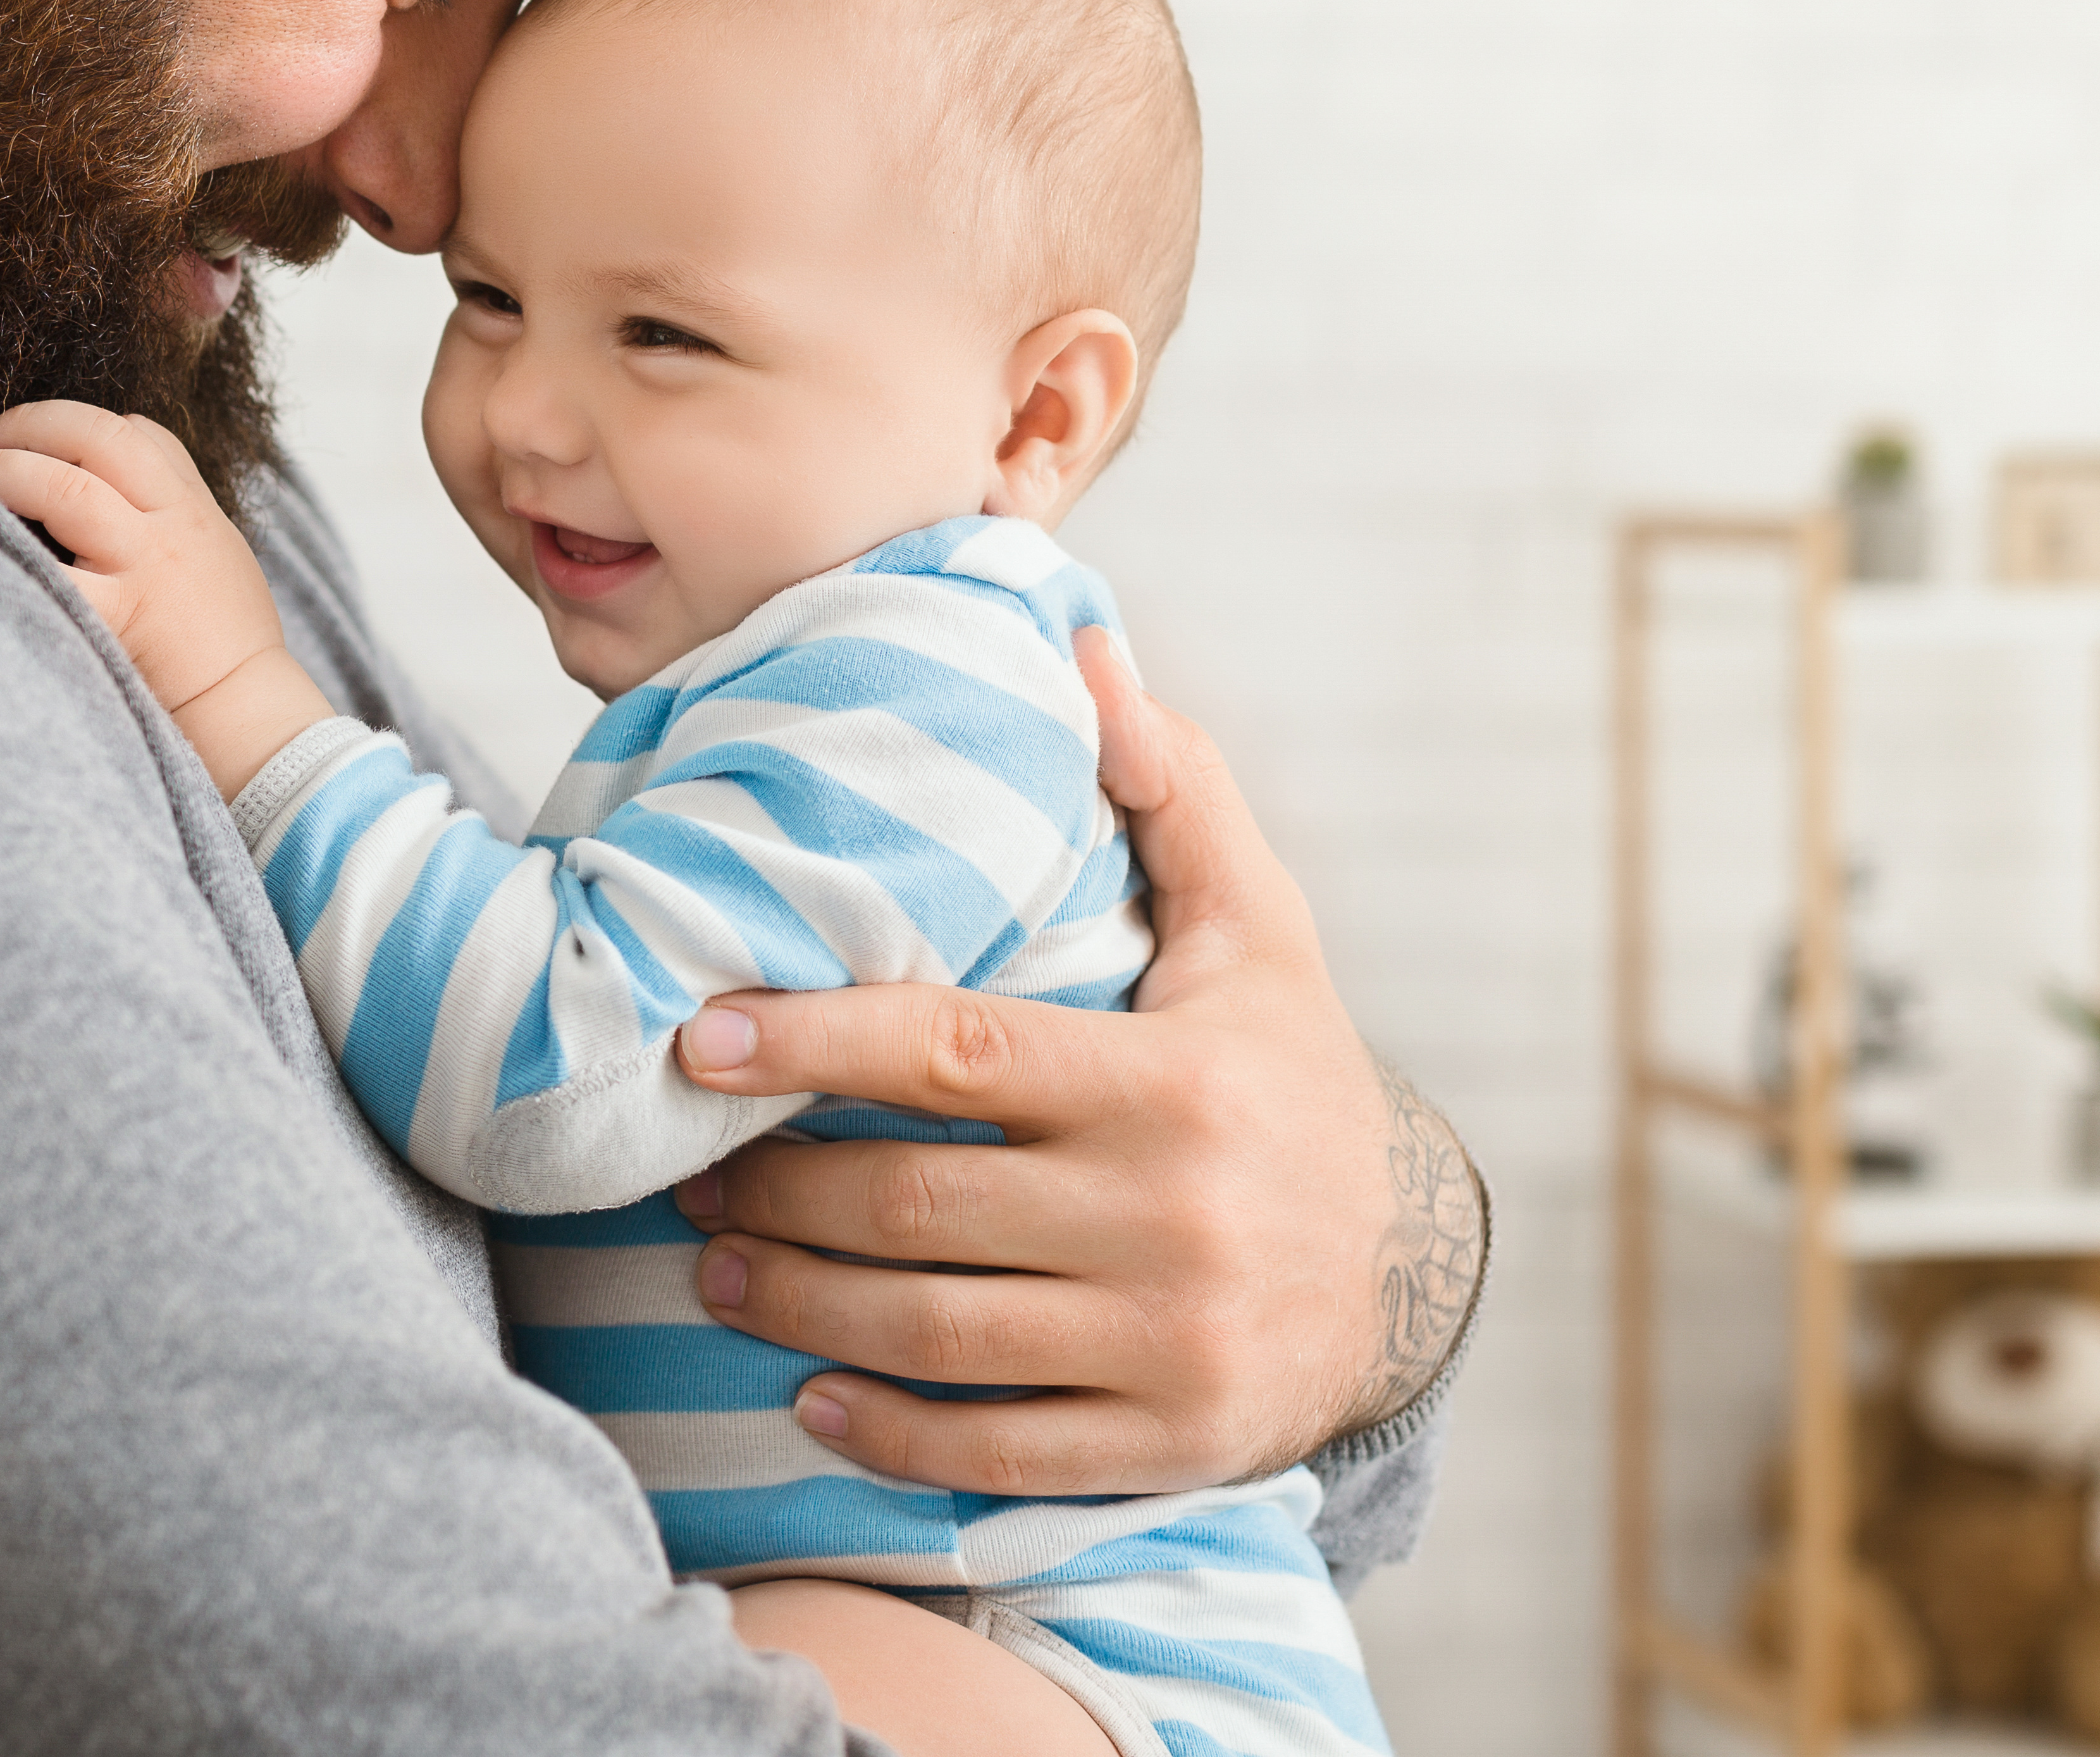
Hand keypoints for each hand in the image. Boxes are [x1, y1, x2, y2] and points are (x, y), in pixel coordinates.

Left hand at [0, 401, 336, 795]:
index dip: (78, 421)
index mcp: (195, 511)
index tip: (35, 431)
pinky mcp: (118, 617)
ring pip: (63, 488)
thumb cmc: (230, 651)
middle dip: (29, 425)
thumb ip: (175, 525)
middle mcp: (170, 527)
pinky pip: (48, 572)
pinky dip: (3, 550)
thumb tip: (120, 501)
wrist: (252, 716)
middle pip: (95, 440)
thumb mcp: (221, 563)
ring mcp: (145, 568)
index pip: (141, 435)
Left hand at [669, 629, 1485, 1495]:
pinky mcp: (1164, 1442)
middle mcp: (1169, 1216)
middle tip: (684, 1172)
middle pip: (915, 1207)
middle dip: (776, 1192)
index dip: (812, 1044)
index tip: (702, 1038)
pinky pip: (995, 1452)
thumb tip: (1086, 647)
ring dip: (796, 1307)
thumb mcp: (1258, 928)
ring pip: (932, 1333)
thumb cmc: (1290, 1075)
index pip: (952, 1057)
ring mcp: (1167, 1342)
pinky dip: (886, 1435)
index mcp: (1172, 1083)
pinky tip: (809, 1401)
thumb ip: (1171, 790)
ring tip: (712, 1269)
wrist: (1414, 1271)